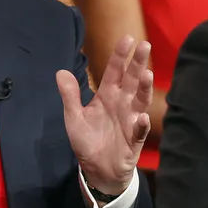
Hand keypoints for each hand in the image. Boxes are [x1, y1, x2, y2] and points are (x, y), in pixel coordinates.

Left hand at [57, 35, 151, 194]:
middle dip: (138, 63)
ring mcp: (130, 120)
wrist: (96, 169)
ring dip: (145, 89)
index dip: (120, 56)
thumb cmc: (87, 140)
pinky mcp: (133, 139)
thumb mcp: (74, 117)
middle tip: (144, 46)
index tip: (127, 39)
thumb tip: (60, 72)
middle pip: (132, 80)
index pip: (114, 72)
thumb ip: (70, 95)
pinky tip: (141, 117)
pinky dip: (141, 124)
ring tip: (147, 75)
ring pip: (140, 101)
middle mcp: (122, 104)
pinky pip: (139, 131)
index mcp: (107, 95)